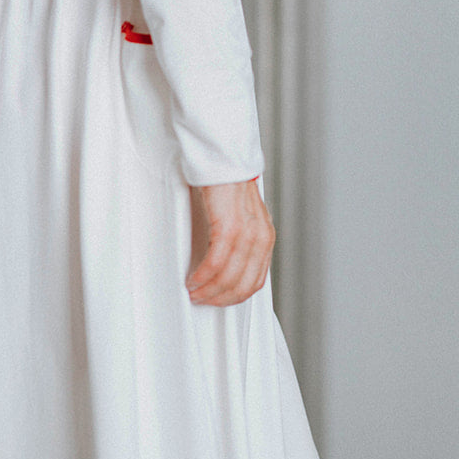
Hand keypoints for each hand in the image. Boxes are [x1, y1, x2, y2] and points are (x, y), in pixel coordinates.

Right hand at [186, 178, 274, 306]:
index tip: (217, 299)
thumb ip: (242, 239)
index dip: (235, 297)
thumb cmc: (228, 183)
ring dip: (208, 291)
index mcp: (266, 238)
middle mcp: (260, 238)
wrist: (224, 158)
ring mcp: (246, 233)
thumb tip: (228, 263)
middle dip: (220, 299)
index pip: (256, 282)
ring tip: (194, 292)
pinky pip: (216, 263)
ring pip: (228, 277)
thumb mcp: (243, 215)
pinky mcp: (229, 227)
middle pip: (242, 285)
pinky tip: (193, 279)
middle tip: (202, 300)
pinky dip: (202, 276)